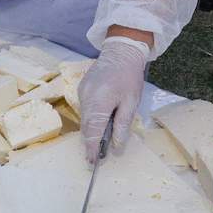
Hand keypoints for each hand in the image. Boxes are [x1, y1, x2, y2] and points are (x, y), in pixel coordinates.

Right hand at [78, 36, 148, 162]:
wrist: (121, 50)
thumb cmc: (129, 77)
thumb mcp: (131, 103)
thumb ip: (122, 125)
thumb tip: (116, 146)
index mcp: (99, 103)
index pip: (92, 132)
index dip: (91, 149)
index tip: (92, 163)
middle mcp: (86, 99)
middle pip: (86, 127)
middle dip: (91, 141)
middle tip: (98, 155)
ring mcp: (82, 93)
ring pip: (85, 118)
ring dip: (92, 129)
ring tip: (101, 139)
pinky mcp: (82, 88)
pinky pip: (85, 108)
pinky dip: (91, 117)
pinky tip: (100, 120)